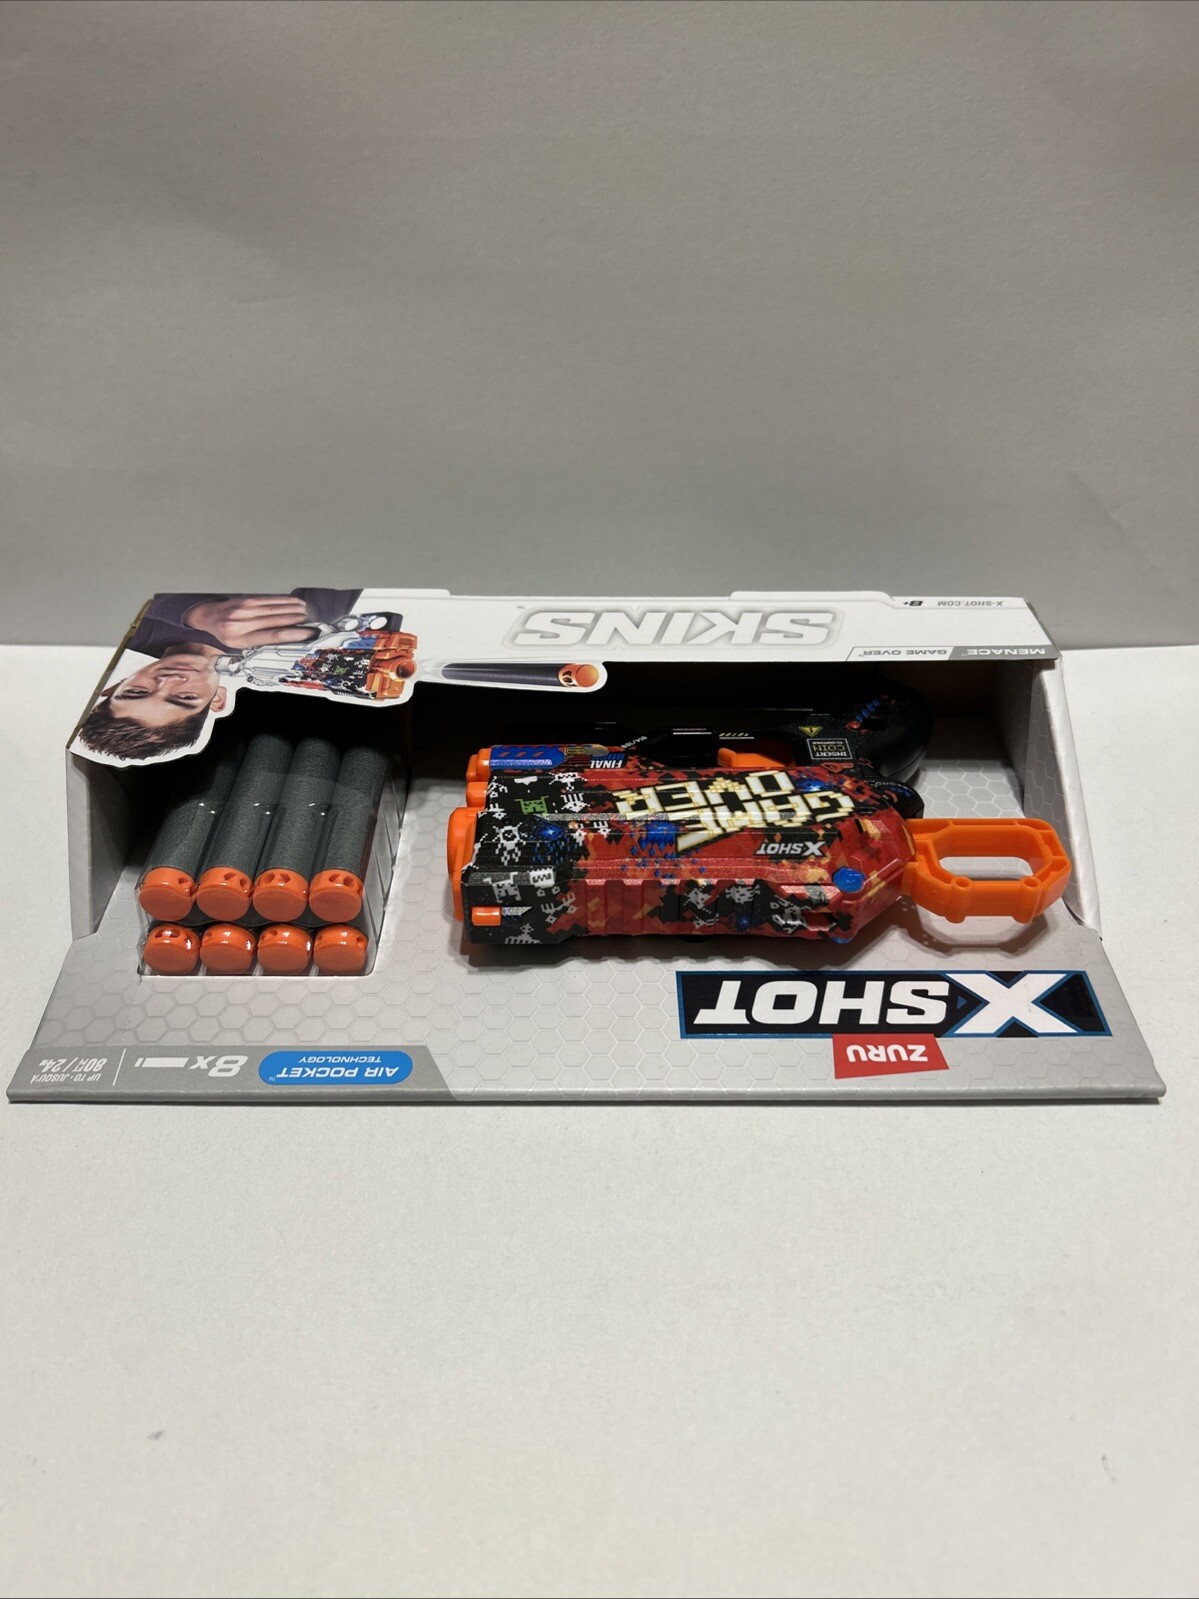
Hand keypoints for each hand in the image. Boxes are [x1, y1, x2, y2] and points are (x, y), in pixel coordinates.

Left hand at [183, 597, 317, 648]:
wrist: (208, 616)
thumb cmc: (226, 634)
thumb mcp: (240, 645)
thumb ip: (260, 641)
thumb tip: (286, 638)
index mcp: (242, 639)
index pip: (272, 636)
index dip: (293, 634)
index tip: (307, 633)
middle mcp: (242, 623)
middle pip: (276, 620)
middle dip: (297, 620)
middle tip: (312, 622)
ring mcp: (244, 609)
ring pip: (275, 608)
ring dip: (293, 609)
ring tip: (307, 612)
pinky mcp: (247, 599)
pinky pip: (269, 599)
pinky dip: (284, 601)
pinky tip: (294, 602)